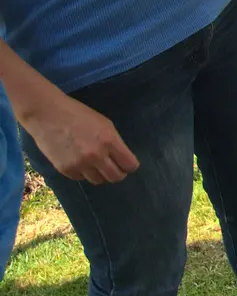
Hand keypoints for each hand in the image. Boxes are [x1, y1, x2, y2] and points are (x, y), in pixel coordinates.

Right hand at [23, 92, 138, 183]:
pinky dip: (83, 173)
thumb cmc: (79, 114)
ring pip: (98, 180)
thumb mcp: (104, 124)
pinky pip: (81, 178)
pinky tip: (80, 161)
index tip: (127, 164)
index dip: (130, 165)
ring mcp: (80, 164)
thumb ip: (114, 142)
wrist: (48, 114)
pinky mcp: (65, 169)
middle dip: (118, 173)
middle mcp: (96, 155)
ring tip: (96, 164)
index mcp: (109, 141)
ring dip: (100, 174)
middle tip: (114, 167)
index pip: (129, 165)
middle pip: (116, 177)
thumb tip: (121, 158)